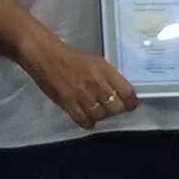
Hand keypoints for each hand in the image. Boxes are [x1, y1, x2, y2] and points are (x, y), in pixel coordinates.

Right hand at [22, 32, 140, 130]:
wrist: (46, 57)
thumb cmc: (73, 59)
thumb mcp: (97, 63)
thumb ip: (110, 78)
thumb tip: (121, 95)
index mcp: (105, 70)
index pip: (127, 92)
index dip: (131, 103)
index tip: (130, 106)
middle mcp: (96, 83)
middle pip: (116, 108)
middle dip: (116, 111)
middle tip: (110, 108)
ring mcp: (82, 95)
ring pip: (101, 116)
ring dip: (101, 116)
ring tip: (97, 111)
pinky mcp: (68, 104)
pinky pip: (84, 121)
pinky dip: (87, 122)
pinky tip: (86, 118)